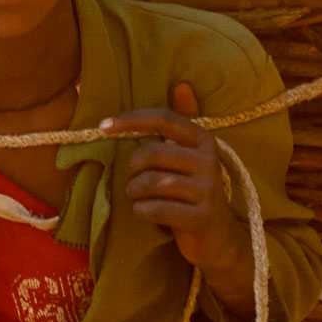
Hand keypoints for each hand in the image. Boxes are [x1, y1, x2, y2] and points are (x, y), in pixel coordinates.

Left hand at [102, 83, 253, 307]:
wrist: (218, 237)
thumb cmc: (194, 190)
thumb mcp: (190, 155)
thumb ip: (182, 122)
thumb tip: (182, 84)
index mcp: (203, 139)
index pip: (163, 119)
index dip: (130, 120)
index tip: (102, 126)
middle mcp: (209, 160)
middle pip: (152, 153)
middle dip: (131, 168)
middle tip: (130, 180)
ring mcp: (208, 189)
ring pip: (152, 182)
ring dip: (134, 191)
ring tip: (136, 196)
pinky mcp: (201, 216)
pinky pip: (157, 209)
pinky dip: (142, 211)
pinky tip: (143, 212)